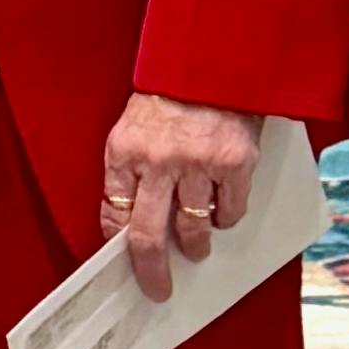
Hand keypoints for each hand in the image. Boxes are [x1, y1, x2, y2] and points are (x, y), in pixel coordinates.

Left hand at [100, 91, 261, 299]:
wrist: (216, 59)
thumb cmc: (171, 95)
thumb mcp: (133, 125)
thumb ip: (128, 170)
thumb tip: (125, 224)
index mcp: (125, 151)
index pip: (113, 215)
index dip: (118, 245)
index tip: (123, 262)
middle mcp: (158, 161)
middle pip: (147, 237)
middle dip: (152, 272)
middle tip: (158, 289)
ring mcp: (198, 164)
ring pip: (192, 229)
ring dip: (195, 247)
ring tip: (196, 249)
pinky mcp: (234, 164)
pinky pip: (229, 212)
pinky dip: (225, 219)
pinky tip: (221, 212)